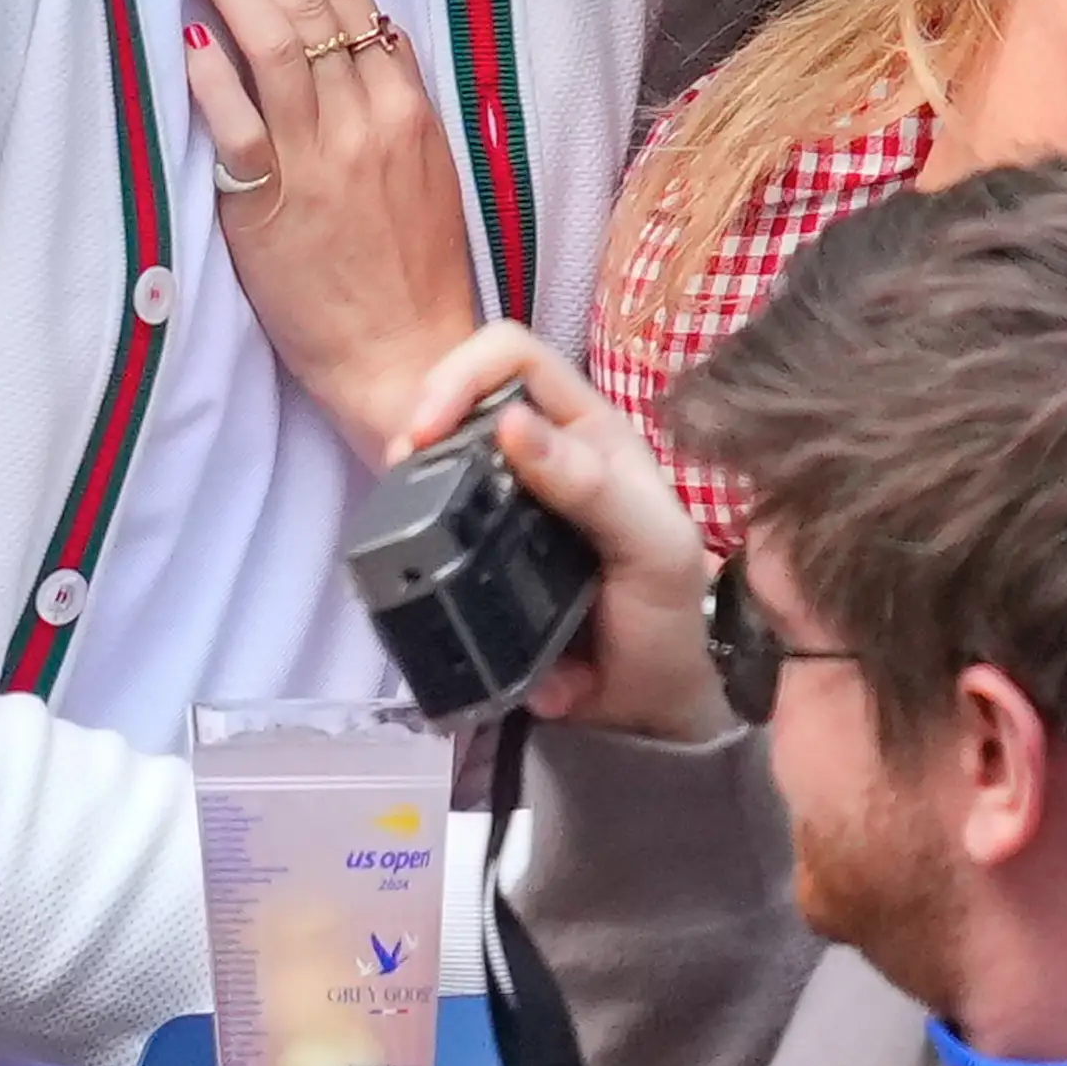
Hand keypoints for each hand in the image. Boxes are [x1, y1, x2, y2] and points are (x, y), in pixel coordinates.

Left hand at [178, 0, 483, 453]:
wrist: (409, 357)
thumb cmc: (412, 269)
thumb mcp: (423, 168)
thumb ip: (388, 99)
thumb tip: (355, 33)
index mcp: (406, 106)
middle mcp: (368, 121)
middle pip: (311, 1)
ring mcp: (322, 162)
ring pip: (276, 45)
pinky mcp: (276, 208)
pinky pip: (240, 129)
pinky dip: (212, 77)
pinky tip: (185, 35)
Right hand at [399, 324, 729, 743]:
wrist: (647, 708)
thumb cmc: (666, 614)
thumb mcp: (651, 546)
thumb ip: (594, 485)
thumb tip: (511, 425)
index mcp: (588, 431)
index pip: (514, 357)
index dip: (463, 374)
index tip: (428, 430)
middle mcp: (542, 453)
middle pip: (460, 397)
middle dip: (420, 420)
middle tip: (401, 468)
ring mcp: (504, 502)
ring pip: (436, 457)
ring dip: (409, 477)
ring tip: (400, 513)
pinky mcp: (476, 552)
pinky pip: (429, 523)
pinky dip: (413, 533)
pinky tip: (413, 555)